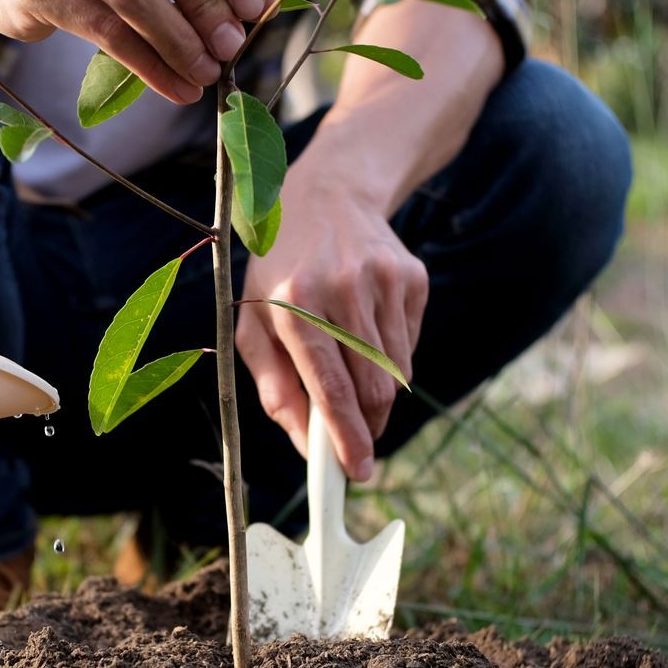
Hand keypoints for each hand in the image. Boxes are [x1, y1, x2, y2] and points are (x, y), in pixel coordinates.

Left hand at [235, 162, 427, 481]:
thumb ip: (275, 386)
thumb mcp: (255, 322)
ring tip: (353, 373)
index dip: (346, 437)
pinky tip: (369, 332)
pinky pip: (410, 346)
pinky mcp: (413, 278)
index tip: (357, 472)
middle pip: (371, 388)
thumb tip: (305, 445)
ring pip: (395, 373)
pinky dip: (391, 360)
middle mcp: (343, 290)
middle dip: (367, 427)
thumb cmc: (280, 271)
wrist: (328, 196)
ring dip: (378, 395)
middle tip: (358, 445)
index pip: (329, 387)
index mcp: (294, 304)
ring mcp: (383, 281)